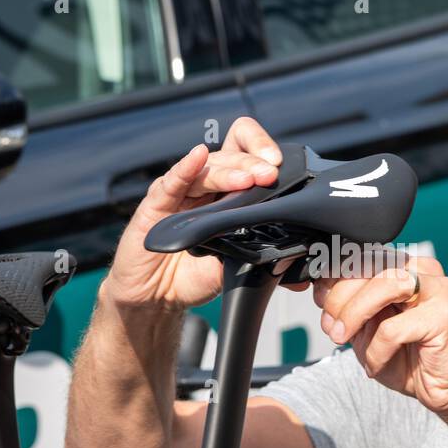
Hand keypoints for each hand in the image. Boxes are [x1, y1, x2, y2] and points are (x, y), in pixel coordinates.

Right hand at [102, 117, 307, 310]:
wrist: (158, 297)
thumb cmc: (195, 274)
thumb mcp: (235, 265)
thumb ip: (258, 256)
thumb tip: (292, 256)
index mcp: (227, 192)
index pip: (245, 153)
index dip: (261, 150)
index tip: (280, 165)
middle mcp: (204, 186)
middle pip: (229, 157)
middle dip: (252, 164)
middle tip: (269, 175)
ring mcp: (179, 192)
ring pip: (206, 169)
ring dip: (229, 172)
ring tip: (248, 179)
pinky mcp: (155, 204)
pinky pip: (171, 182)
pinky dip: (186, 168)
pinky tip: (198, 156)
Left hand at [314, 257, 447, 432]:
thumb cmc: (411, 359)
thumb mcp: (368, 330)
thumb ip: (350, 308)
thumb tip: (321, 291)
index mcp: (405, 267)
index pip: (362, 256)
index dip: (334, 277)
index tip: (321, 304)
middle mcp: (424, 270)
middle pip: (369, 266)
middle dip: (340, 298)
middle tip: (332, 328)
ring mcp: (438, 290)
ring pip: (382, 286)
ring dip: (354, 314)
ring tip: (345, 338)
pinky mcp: (444, 315)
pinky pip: (393, 328)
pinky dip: (376, 350)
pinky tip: (376, 364)